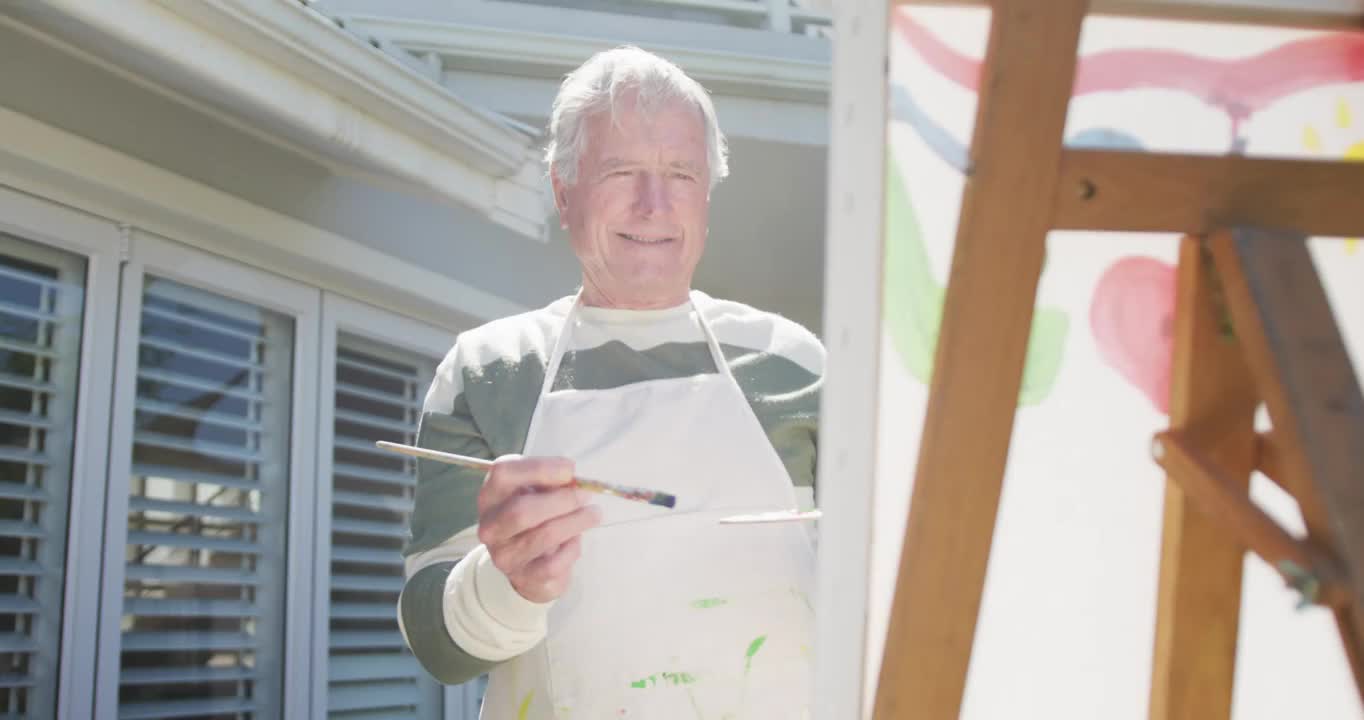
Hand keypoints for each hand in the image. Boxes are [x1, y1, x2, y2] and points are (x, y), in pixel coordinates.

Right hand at [476, 455, 600, 602]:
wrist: (529, 565)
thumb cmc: (535, 518)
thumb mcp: (535, 493)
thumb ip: (549, 482)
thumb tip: (573, 478)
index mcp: (490, 496)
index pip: (503, 473)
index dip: (539, 468)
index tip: (570, 469)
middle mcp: (490, 527)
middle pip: (521, 511)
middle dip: (561, 500)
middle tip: (586, 495)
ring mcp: (504, 555)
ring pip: (543, 536)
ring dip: (574, 522)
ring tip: (593, 514)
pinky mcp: (524, 578)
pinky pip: (554, 563)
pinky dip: (572, 549)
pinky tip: (576, 540)